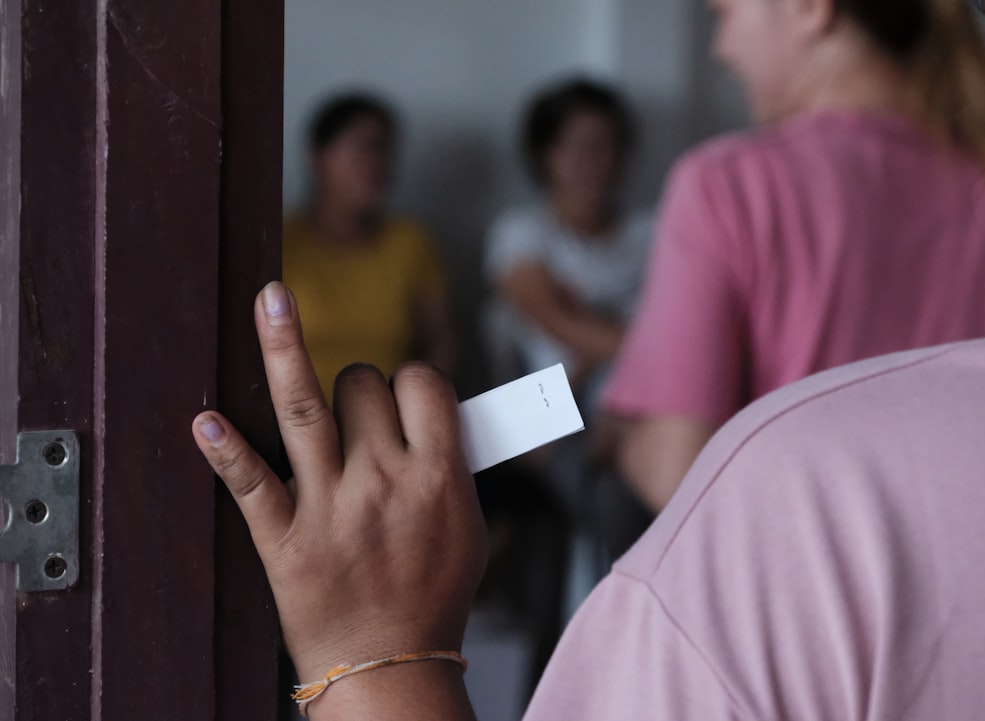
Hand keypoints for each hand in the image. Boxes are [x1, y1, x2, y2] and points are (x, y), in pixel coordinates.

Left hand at [191, 281, 487, 683]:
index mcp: (439, 477)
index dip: (412, 380)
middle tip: (355, 416)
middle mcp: (385, 482)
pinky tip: (205, 422)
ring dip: (284, 345)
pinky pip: (252, 484)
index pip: (424, 385)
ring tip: (269, 298)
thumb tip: (435, 414)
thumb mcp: (469, 528)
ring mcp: (332, 508)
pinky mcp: (285, 539)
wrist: (391, 667)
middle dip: (358, 386)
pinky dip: (226, 451)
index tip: (404, 395)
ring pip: (306, 407)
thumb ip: (455, 466)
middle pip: (363, 386)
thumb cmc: (433, 595)